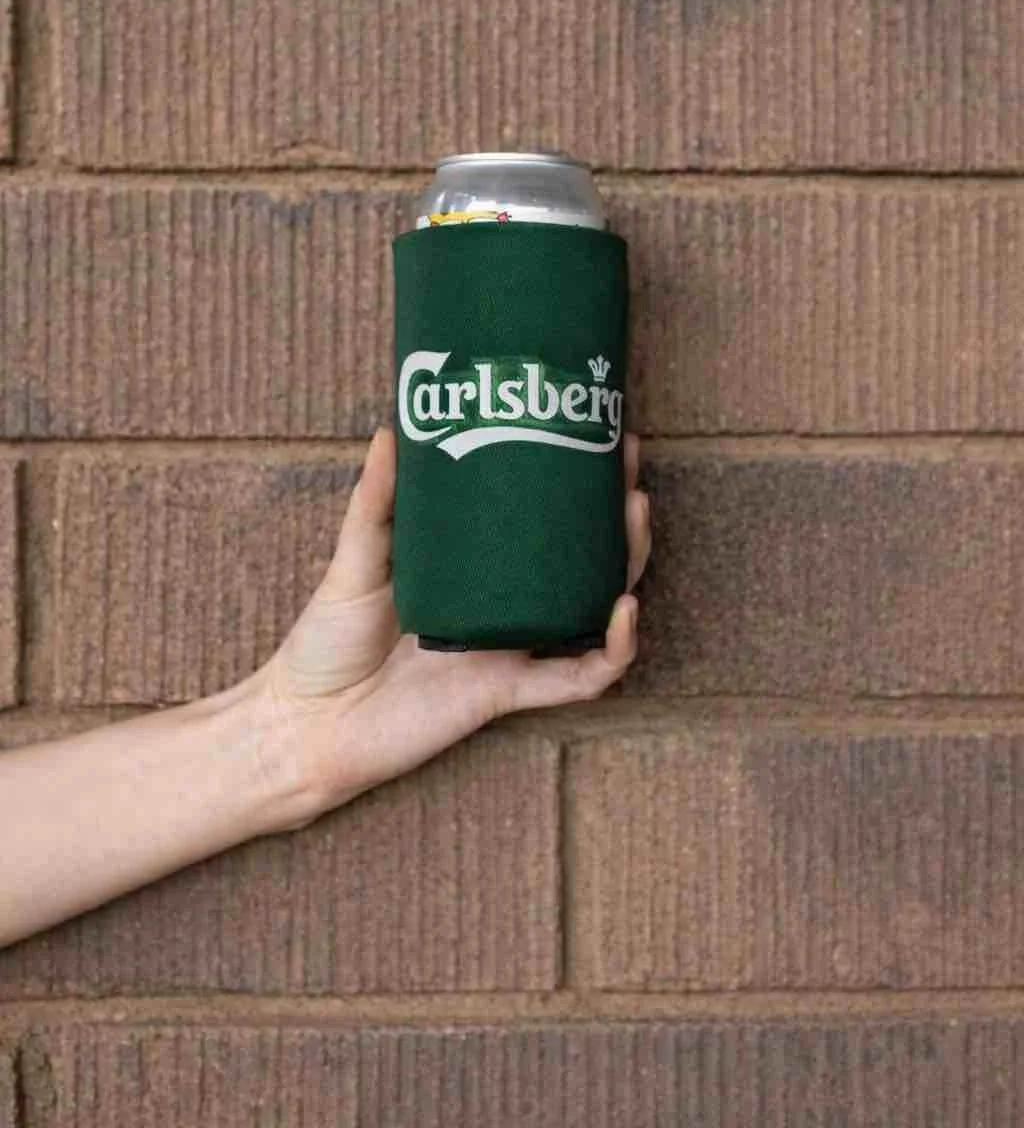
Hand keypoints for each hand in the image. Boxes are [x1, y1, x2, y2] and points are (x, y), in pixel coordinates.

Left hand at [254, 427, 651, 825]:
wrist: (308, 725)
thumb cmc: (326, 643)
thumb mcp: (354, 557)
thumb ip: (376, 501)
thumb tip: (390, 429)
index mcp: (474, 573)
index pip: (537, 523)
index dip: (572, 483)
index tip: (590, 429)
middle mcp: (503, 608)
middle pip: (581, 557)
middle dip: (615, 510)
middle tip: (629, 461)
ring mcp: (511, 649)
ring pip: (594, 607)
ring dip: (627, 562)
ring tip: (636, 512)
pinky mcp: (508, 692)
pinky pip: (578, 676)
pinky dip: (612, 648)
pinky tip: (624, 608)